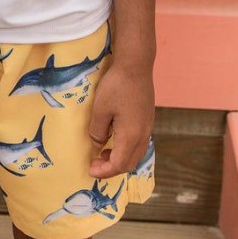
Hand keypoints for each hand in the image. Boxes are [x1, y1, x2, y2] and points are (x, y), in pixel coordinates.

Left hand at [88, 64, 153, 178]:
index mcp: (131, 136)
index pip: (120, 164)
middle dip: (112, 168)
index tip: (90, 170)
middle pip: (130, 163)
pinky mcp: (147, 119)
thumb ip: (97, 131)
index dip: (104, 171)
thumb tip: (98, 144)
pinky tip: (113, 139)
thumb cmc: (116, 87)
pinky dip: (125, 148)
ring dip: (119, 158)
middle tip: (94, 163)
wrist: (136, 66)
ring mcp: (147, 127)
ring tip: (102, 153)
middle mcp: (143, 135)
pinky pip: (138, 143)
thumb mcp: (100, 110)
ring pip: (135, 153)